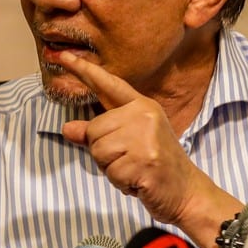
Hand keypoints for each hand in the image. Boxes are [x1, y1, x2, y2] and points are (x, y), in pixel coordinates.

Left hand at [57, 52, 240, 247]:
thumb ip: (98, 133)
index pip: (108, 85)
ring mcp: (146, 137)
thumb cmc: (155, 166)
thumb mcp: (128, 143)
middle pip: (94, 130)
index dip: (84, 70)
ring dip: (111, 169)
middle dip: (104, 153)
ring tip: (134, 170)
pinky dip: (121, 183)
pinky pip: (111, 173)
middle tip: (129, 161)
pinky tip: (138, 181)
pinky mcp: (145, 160)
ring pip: (99, 151)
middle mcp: (144, 115)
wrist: (187, 191)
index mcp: (141, 106)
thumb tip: (67, 128)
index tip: (61, 55)